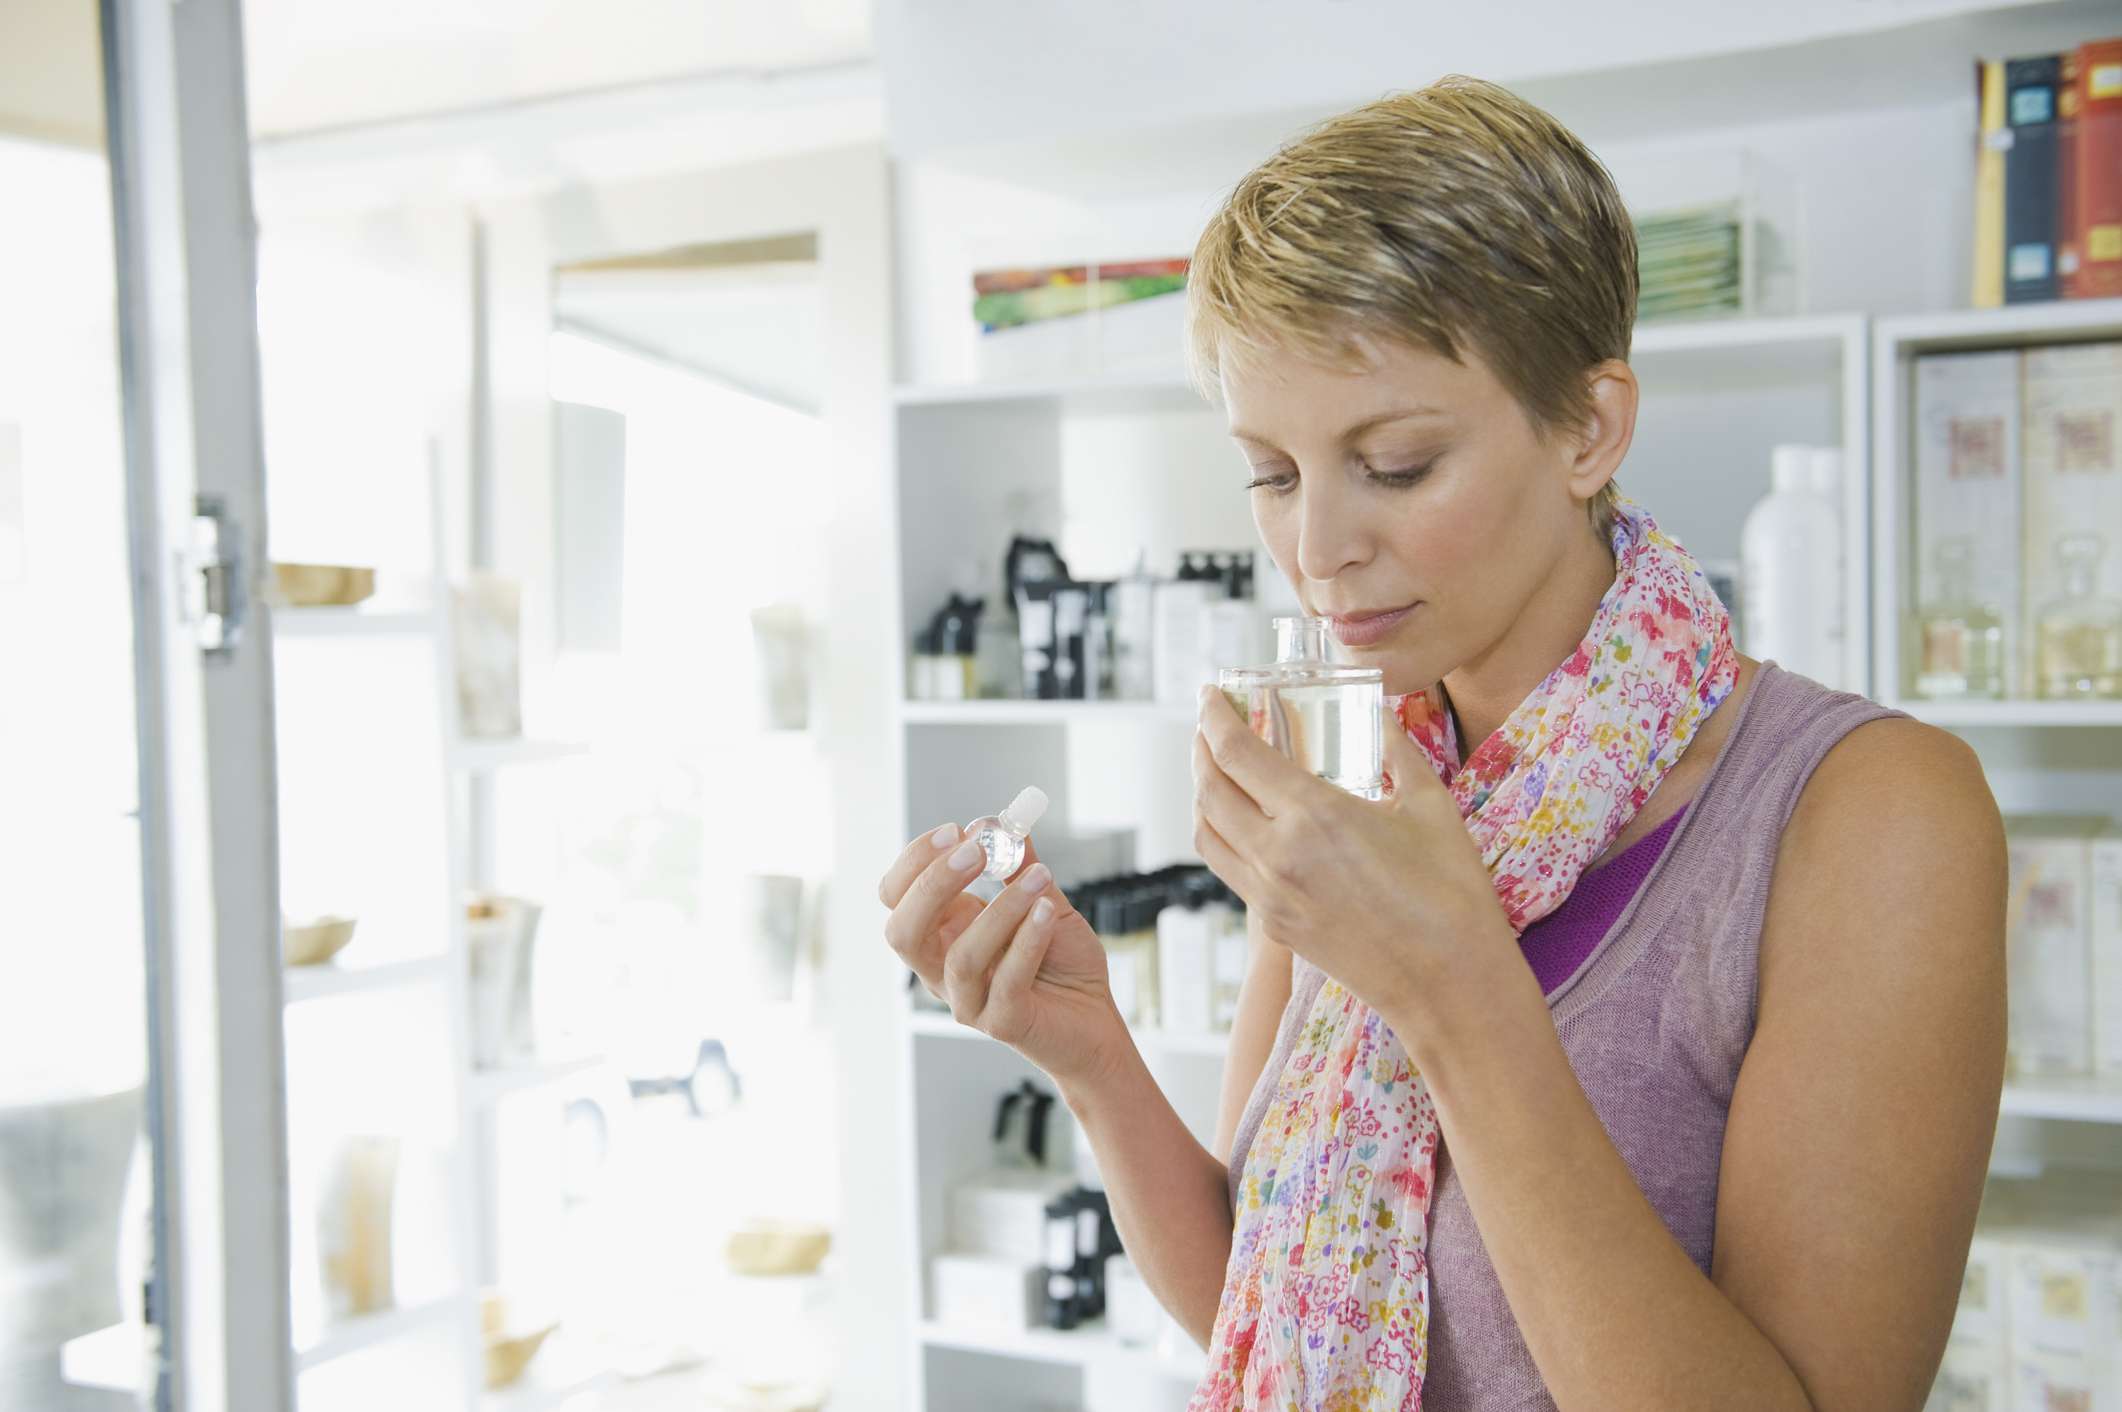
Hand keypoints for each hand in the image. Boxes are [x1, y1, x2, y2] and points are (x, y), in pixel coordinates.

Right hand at [879, 824, 1127, 1086]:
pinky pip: (1006, 982)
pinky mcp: (1003, 1024)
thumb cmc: (1062, 963)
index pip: (897, 897)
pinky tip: (1046, 913)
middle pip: (903, 931)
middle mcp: (943, 970)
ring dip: (1000, 910)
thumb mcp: (1042, 902)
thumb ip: (1022, 868)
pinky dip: (1027, 941)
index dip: (915, 862)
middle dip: (932, 885)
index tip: (956, 830)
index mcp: (941, 935)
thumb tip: (1005, 823)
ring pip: (961, 957)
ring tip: (1039, 877)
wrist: (1097, 1020)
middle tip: (974, 851)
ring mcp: (968, 1001)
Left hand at [1191, 685, 1515, 1030]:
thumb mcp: (1431, 804)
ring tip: (1217, 767)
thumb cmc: (1452, 894)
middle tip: (1210, 722)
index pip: (1236, 753)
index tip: (1210, 693)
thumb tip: (1381, 714)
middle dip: (1200, 748)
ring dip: (1202, 792)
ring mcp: (1270, 896)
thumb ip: (1396, 750)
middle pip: (1208, 789)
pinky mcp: (1275, 927)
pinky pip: (1229, 869)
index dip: (1214, 716)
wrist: (1450, 985)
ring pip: (1207, 833)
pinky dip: (1221, 834)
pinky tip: (1243, 821)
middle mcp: (1278, 855)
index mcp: (1314, 815)